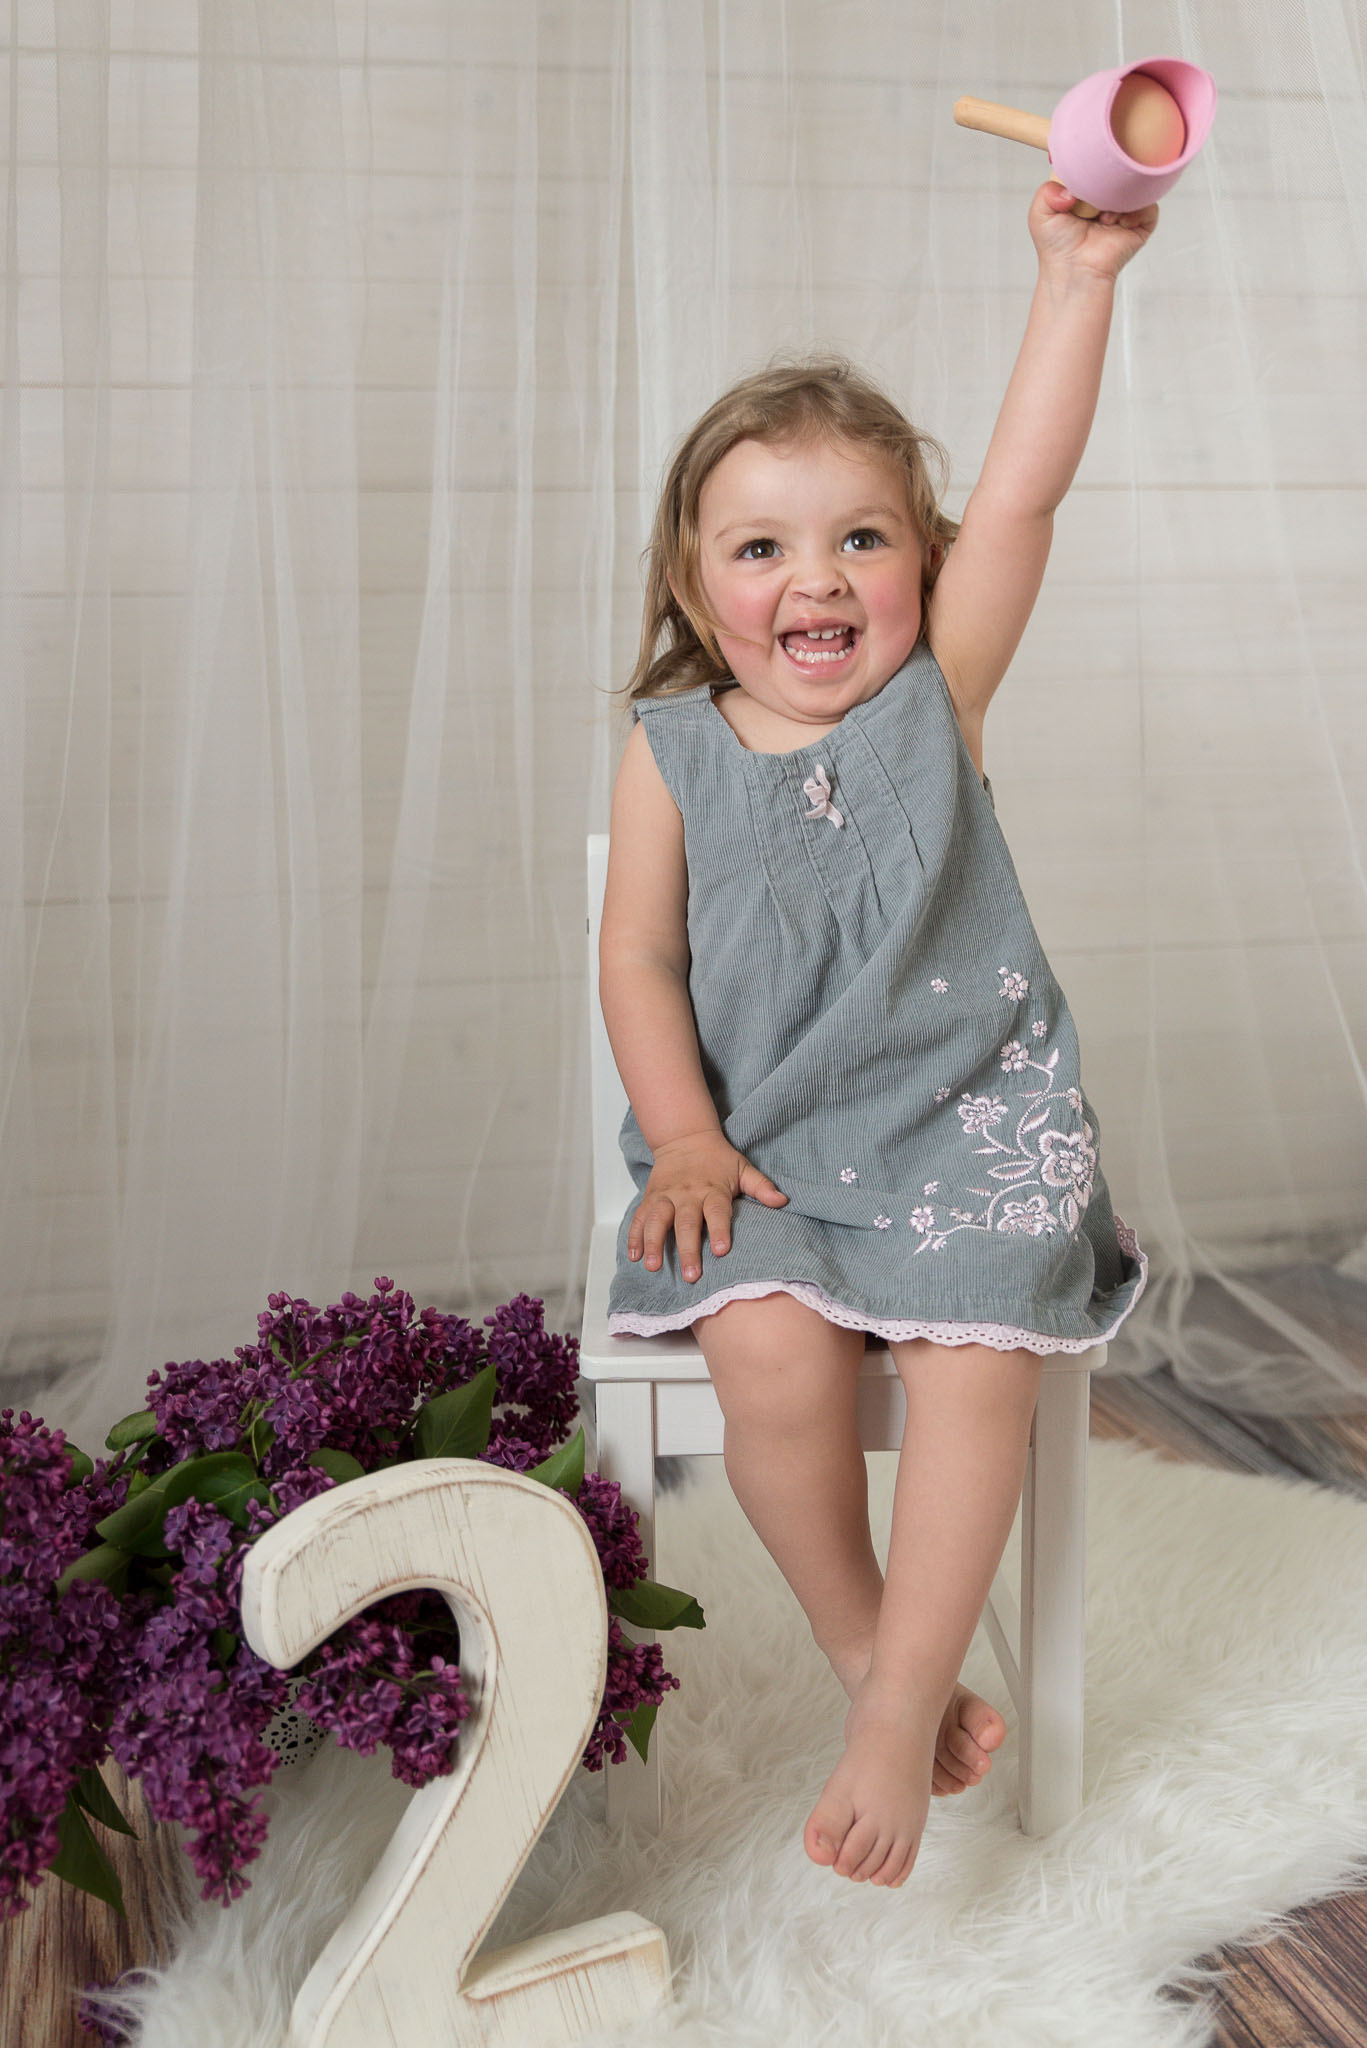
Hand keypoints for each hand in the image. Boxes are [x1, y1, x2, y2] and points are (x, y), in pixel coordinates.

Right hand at [627, 1131, 786, 1284]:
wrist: (685, 1137)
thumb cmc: (718, 1159)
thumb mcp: (743, 1168)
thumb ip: (761, 1186)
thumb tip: (783, 1201)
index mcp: (712, 1190)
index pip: (717, 1212)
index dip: (719, 1230)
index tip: (720, 1251)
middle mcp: (688, 1195)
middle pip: (686, 1223)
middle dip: (687, 1249)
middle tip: (690, 1275)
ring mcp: (666, 1196)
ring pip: (658, 1220)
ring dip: (653, 1243)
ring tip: (652, 1266)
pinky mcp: (651, 1197)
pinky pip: (640, 1217)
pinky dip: (635, 1236)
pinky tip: (634, 1255)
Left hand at [1028, 178, 1157, 281]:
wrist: (1073, 271)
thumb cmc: (1057, 247)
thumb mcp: (1041, 213)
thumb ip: (1046, 191)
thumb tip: (1070, 189)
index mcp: (1089, 191)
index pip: (1099, 164)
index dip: (1094, 166)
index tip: (1087, 172)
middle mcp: (1108, 198)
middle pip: (1120, 173)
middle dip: (1109, 181)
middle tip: (1094, 199)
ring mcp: (1125, 210)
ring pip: (1135, 188)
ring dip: (1121, 199)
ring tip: (1104, 217)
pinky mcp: (1140, 225)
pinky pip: (1149, 207)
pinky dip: (1136, 212)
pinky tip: (1119, 223)